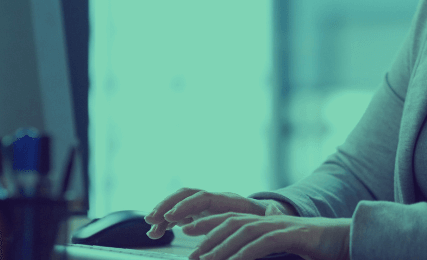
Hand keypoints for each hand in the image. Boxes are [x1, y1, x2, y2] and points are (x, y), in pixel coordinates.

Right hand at [145, 188, 292, 238]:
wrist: (268, 216)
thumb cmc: (269, 220)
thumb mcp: (271, 219)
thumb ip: (270, 215)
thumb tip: (276, 210)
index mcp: (231, 200)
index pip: (205, 197)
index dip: (187, 207)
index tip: (173, 219)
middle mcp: (216, 199)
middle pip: (188, 194)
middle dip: (168, 204)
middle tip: (153, 218)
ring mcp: (206, 205)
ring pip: (180, 202)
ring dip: (164, 211)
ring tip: (151, 225)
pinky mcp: (200, 213)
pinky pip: (179, 213)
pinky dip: (167, 220)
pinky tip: (157, 232)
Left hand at [182, 213, 350, 259]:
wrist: (348, 239)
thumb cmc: (318, 247)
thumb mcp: (285, 245)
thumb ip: (264, 245)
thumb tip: (245, 252)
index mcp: (267, 221)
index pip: (231, 218)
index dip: (208, 223)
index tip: (187, 231)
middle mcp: (271, 219)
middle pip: (232, 222)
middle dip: (208, 235)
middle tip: (191, 254)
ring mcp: (281, 225)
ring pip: (244, 232)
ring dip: (222, 247)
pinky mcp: (293, 235)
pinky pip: (264, 243)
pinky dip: (246, 253)